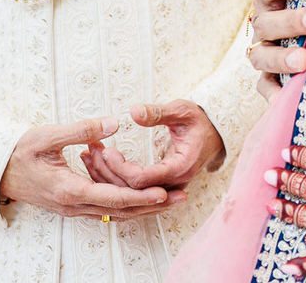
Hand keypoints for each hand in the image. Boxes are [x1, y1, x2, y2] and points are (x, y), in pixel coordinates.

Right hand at [0, 117, 179, 218]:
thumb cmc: (19, 151)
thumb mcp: (48, 135)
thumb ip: (82, 130)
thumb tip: (114, 123)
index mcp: (70, 189)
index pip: (113, 197)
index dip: (140, 196)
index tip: (164, 193)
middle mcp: (74, 205)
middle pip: (120, 211)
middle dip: (152, 206)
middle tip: (181, 197)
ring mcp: (72, 207)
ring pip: (114, 212)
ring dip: (142, 207)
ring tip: (170, 198)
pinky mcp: (72, 204)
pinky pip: (104, 208)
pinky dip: (125, 202)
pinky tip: (141, 194)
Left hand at [82, 101, 224, 189]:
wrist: (215, 134)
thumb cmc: (199, 120)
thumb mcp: (182, 110)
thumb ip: (158, 112)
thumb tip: (133, 112)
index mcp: (180, 168)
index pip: (141, 179)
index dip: (120, 167)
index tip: (106, 150)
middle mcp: (173, 184)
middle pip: (131, 191)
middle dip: (107, 173)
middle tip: (91, 152)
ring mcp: (166, 188)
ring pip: (129, 194)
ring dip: (107, 177)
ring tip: (89, 156)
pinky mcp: (159, 187)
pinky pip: (133, 190)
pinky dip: (115, 179)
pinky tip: (99, 165)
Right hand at [250, 0, 305, 99]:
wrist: (297, 23)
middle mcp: (262, 22)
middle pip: (269, 24)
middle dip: (294, 21)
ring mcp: (264, 52)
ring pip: (263, 58)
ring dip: (282, 60)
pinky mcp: (269, 79)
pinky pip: (266, 90)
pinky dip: (275, 96)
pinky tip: (289, 100)